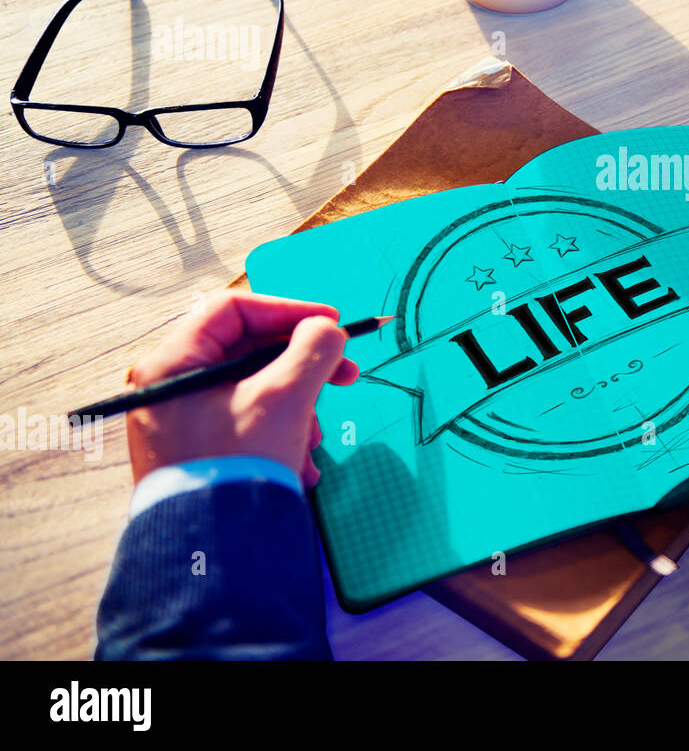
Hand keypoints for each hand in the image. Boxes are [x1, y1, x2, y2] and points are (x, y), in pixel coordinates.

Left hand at [123, 291, 360, 486]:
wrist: (214, 551)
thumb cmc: (237, 466)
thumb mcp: (285, 397)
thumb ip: (314, 350)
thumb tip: (327, 331)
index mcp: (174, 364)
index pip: (234, 310)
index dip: (289, 310)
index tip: (329, 324)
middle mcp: (170, 389)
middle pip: (249, 352)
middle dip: (302, 369)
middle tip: (345, 376)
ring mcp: (183, 423)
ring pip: (255, 391)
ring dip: (298, 408)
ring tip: (312, 440)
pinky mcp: (199, 452)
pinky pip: (248, 424)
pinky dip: (281, 434)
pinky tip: (299, 463)